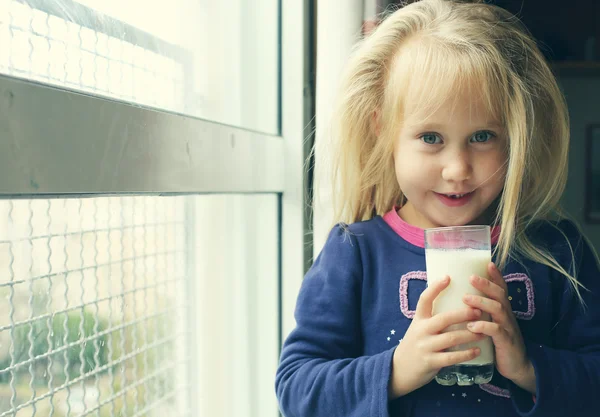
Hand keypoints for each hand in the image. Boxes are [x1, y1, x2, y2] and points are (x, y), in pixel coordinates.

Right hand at [389, 276, 484, 398]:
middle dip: (463, 314)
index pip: (424, 299)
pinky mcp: (431, 362)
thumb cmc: (415, 344)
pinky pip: (452, 357)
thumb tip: (454, 302)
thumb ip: (432, 319)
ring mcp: (426, 346)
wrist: (400, 369)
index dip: (435, 288)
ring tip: (484, 331)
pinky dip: (466, 354)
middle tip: (479, 310)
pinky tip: (477, 351)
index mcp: (418, 319)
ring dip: (470, 334)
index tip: (448, 277)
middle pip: (444, 318)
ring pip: (452, 338)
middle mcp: (421, 330)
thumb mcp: (419, 328)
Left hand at [463, 262, 535, 393]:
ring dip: (481, 302)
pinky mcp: (506, 342)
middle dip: (486, 284)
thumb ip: (483, 312)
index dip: (496, 276)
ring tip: (465, 298)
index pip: (501, 288)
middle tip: (471, 277)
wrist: (518, 366)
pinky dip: (484, 326)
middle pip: (499, 294)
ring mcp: (508, 327)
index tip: (488, 263)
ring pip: (498, 309)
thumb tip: (461, 298)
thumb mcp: (493, 323)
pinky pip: (496, 331)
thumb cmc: (500, 342)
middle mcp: (507, 315)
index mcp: (503, 310)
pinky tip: (472, 325)